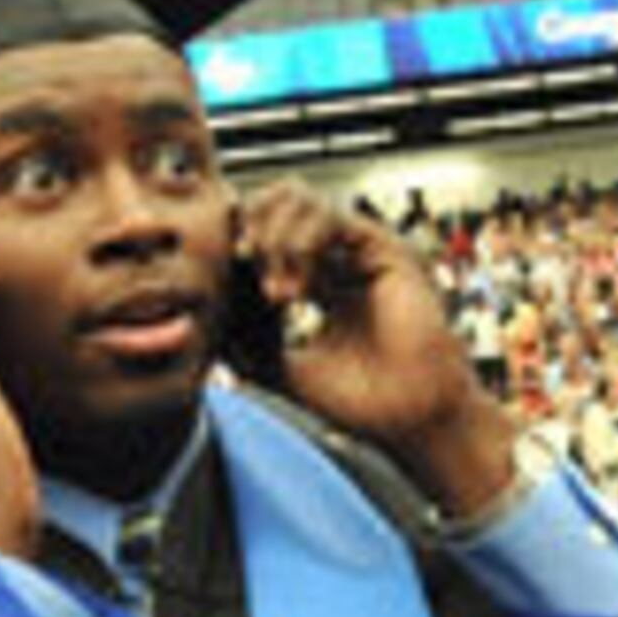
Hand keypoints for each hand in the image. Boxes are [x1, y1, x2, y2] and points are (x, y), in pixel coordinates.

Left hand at [234, 182, 511, 511]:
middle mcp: (340, 259)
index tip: (226, 273)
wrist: (408, 418)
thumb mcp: (281, 367)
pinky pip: (329, 214)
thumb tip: (209, 306)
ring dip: (275, 238)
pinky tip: (299, 289)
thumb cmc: (357, 402)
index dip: (241, 240)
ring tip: (278, 293)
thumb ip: (247, 335)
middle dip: (253, 227)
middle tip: (245, 265)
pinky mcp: (383, 248)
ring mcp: (361, 251)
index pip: (267, 232)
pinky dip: (301, 242)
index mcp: (318, 283)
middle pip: (280, 201)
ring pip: (300, 197)